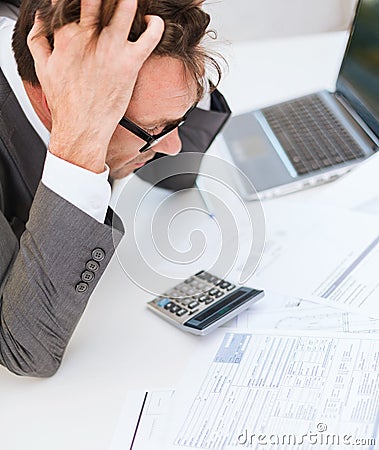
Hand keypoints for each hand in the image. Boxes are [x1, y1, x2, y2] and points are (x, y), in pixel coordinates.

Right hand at [28, 0, 163, 172]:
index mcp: (67, 36)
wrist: (81, 128)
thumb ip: (38, 38)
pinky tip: (150, 23)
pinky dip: (154, 25)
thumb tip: (40, 19)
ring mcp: (110, 49)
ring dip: (129, 0)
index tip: (85, 0)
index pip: (71, 0)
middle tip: (110, 0)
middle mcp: (89, 37)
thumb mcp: (43, 67)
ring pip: (125, 8)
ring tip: (130, 1)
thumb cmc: (65, 102)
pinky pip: (149, 37)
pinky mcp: (129, 63)